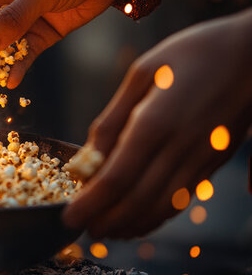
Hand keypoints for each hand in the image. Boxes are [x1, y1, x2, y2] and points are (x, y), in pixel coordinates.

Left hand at [62, 8, 251, 238]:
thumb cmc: (194, 53)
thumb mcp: (144, 72)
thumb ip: (114, 116)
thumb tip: (87, 155)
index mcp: (156, 121)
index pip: (117, 178)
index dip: (90, 204)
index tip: (68, 217)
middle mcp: (181, 146)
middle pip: (138, 200)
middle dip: (107, 221)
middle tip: (82, 229)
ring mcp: (202, 158)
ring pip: (163, 206)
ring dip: (132, 224)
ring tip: (106, 230)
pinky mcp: (215, 162)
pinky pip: (183, 198)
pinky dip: (158, 216)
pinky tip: (139, 218)